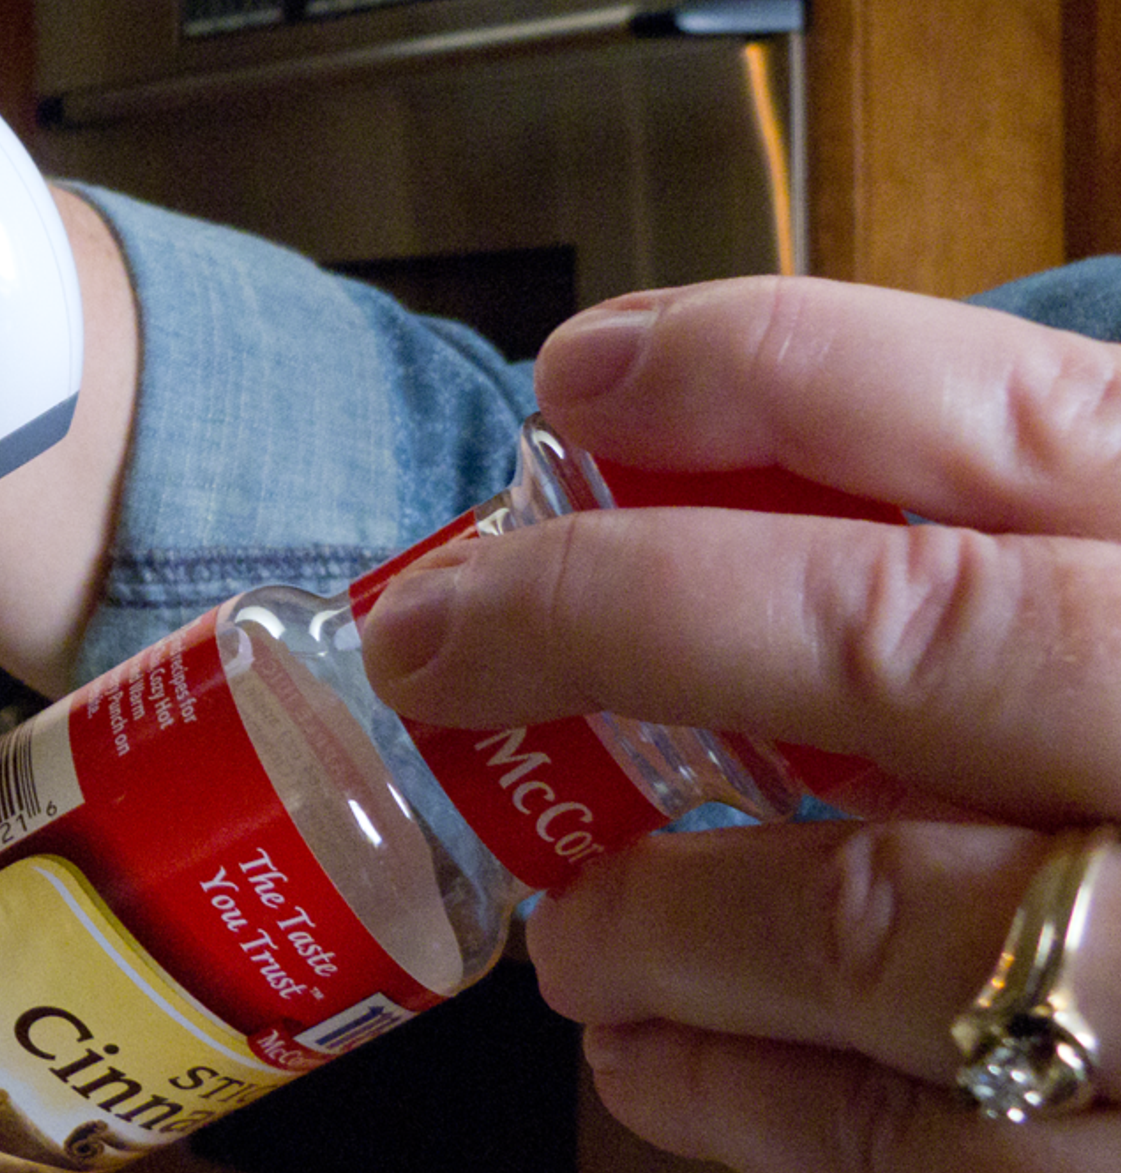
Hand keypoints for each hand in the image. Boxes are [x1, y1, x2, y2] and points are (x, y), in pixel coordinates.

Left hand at [361, 275, 1120, 1170]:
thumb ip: (1031, 578)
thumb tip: (725, 517)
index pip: (1000, 413)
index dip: (756, 369)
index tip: (576, 376)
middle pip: (889, 637)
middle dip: (604, 617)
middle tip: (433, 638)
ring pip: (870, 922)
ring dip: (653, 917)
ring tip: (567, 929)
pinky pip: (907, 1145)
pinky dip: (732, 1098)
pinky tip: (653, 1062)